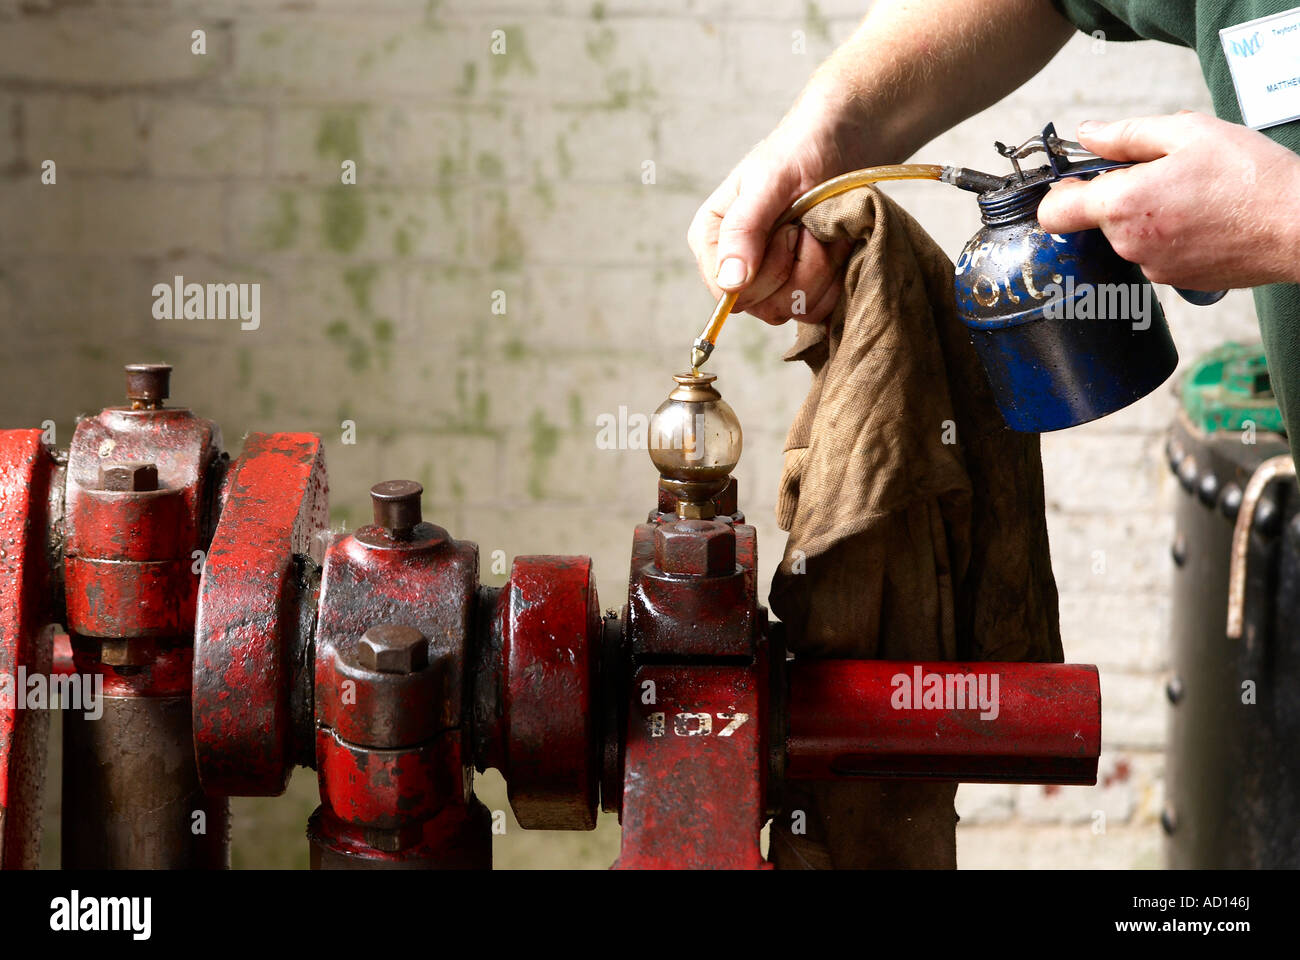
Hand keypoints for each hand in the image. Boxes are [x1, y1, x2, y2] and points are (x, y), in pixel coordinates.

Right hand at [687, 117, 856, 325]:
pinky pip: (818, 310)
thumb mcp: (770, 180)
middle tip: (809, 225)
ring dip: (823, 269)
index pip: (729, 295)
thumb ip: (744, 229)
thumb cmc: (800, 151)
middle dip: (801, 267)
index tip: (789, 229)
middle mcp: (736, 268)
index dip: (767, 271)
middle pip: (765, 307)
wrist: (843, 143)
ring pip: (795, 310)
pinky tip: (836, 246)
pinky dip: (836, 279)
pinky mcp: (801, 288)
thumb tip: (730, 282)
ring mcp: (770, 282)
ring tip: (824, 231)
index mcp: (712, 241)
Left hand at [1037, 112, 1299, 289]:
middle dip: (1120, 195)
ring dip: (1148, 215)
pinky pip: (1155, 253)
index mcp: (1123, 205)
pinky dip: (1170, 235)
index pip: (1055, 212)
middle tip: (1166, 174)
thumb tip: (1087, 135)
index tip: (1080, 179)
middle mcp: (1128, 244)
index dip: (1061, 193)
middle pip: (1098, 219)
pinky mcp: (1173, 281)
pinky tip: (1204, 219)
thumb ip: (1127, 135)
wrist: (1298, 226)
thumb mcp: (1188, 133)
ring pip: (1129, 236)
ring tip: (1193, 196)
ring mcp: (1151, 268)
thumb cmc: (1250, 177)